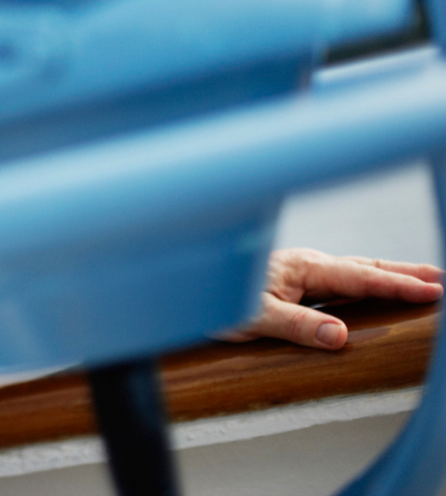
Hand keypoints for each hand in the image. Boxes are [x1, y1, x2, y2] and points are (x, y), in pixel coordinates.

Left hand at [217, 247, 443, 348]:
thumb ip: (296, 326)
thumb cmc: (211, 297)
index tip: (434, 289)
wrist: (182, 287)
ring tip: (420, 282)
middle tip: (441, 279)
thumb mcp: (253, 316)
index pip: (360, 277)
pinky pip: (339, 283)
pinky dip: (365, 284)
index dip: (398, 285)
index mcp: (302, 267)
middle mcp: (305, 265)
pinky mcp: (293, 283)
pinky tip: (372, 293)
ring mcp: (300, 272)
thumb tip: (340, 336)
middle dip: (404, 274)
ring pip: (353, 273)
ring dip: (387, 276)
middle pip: (364, 268)